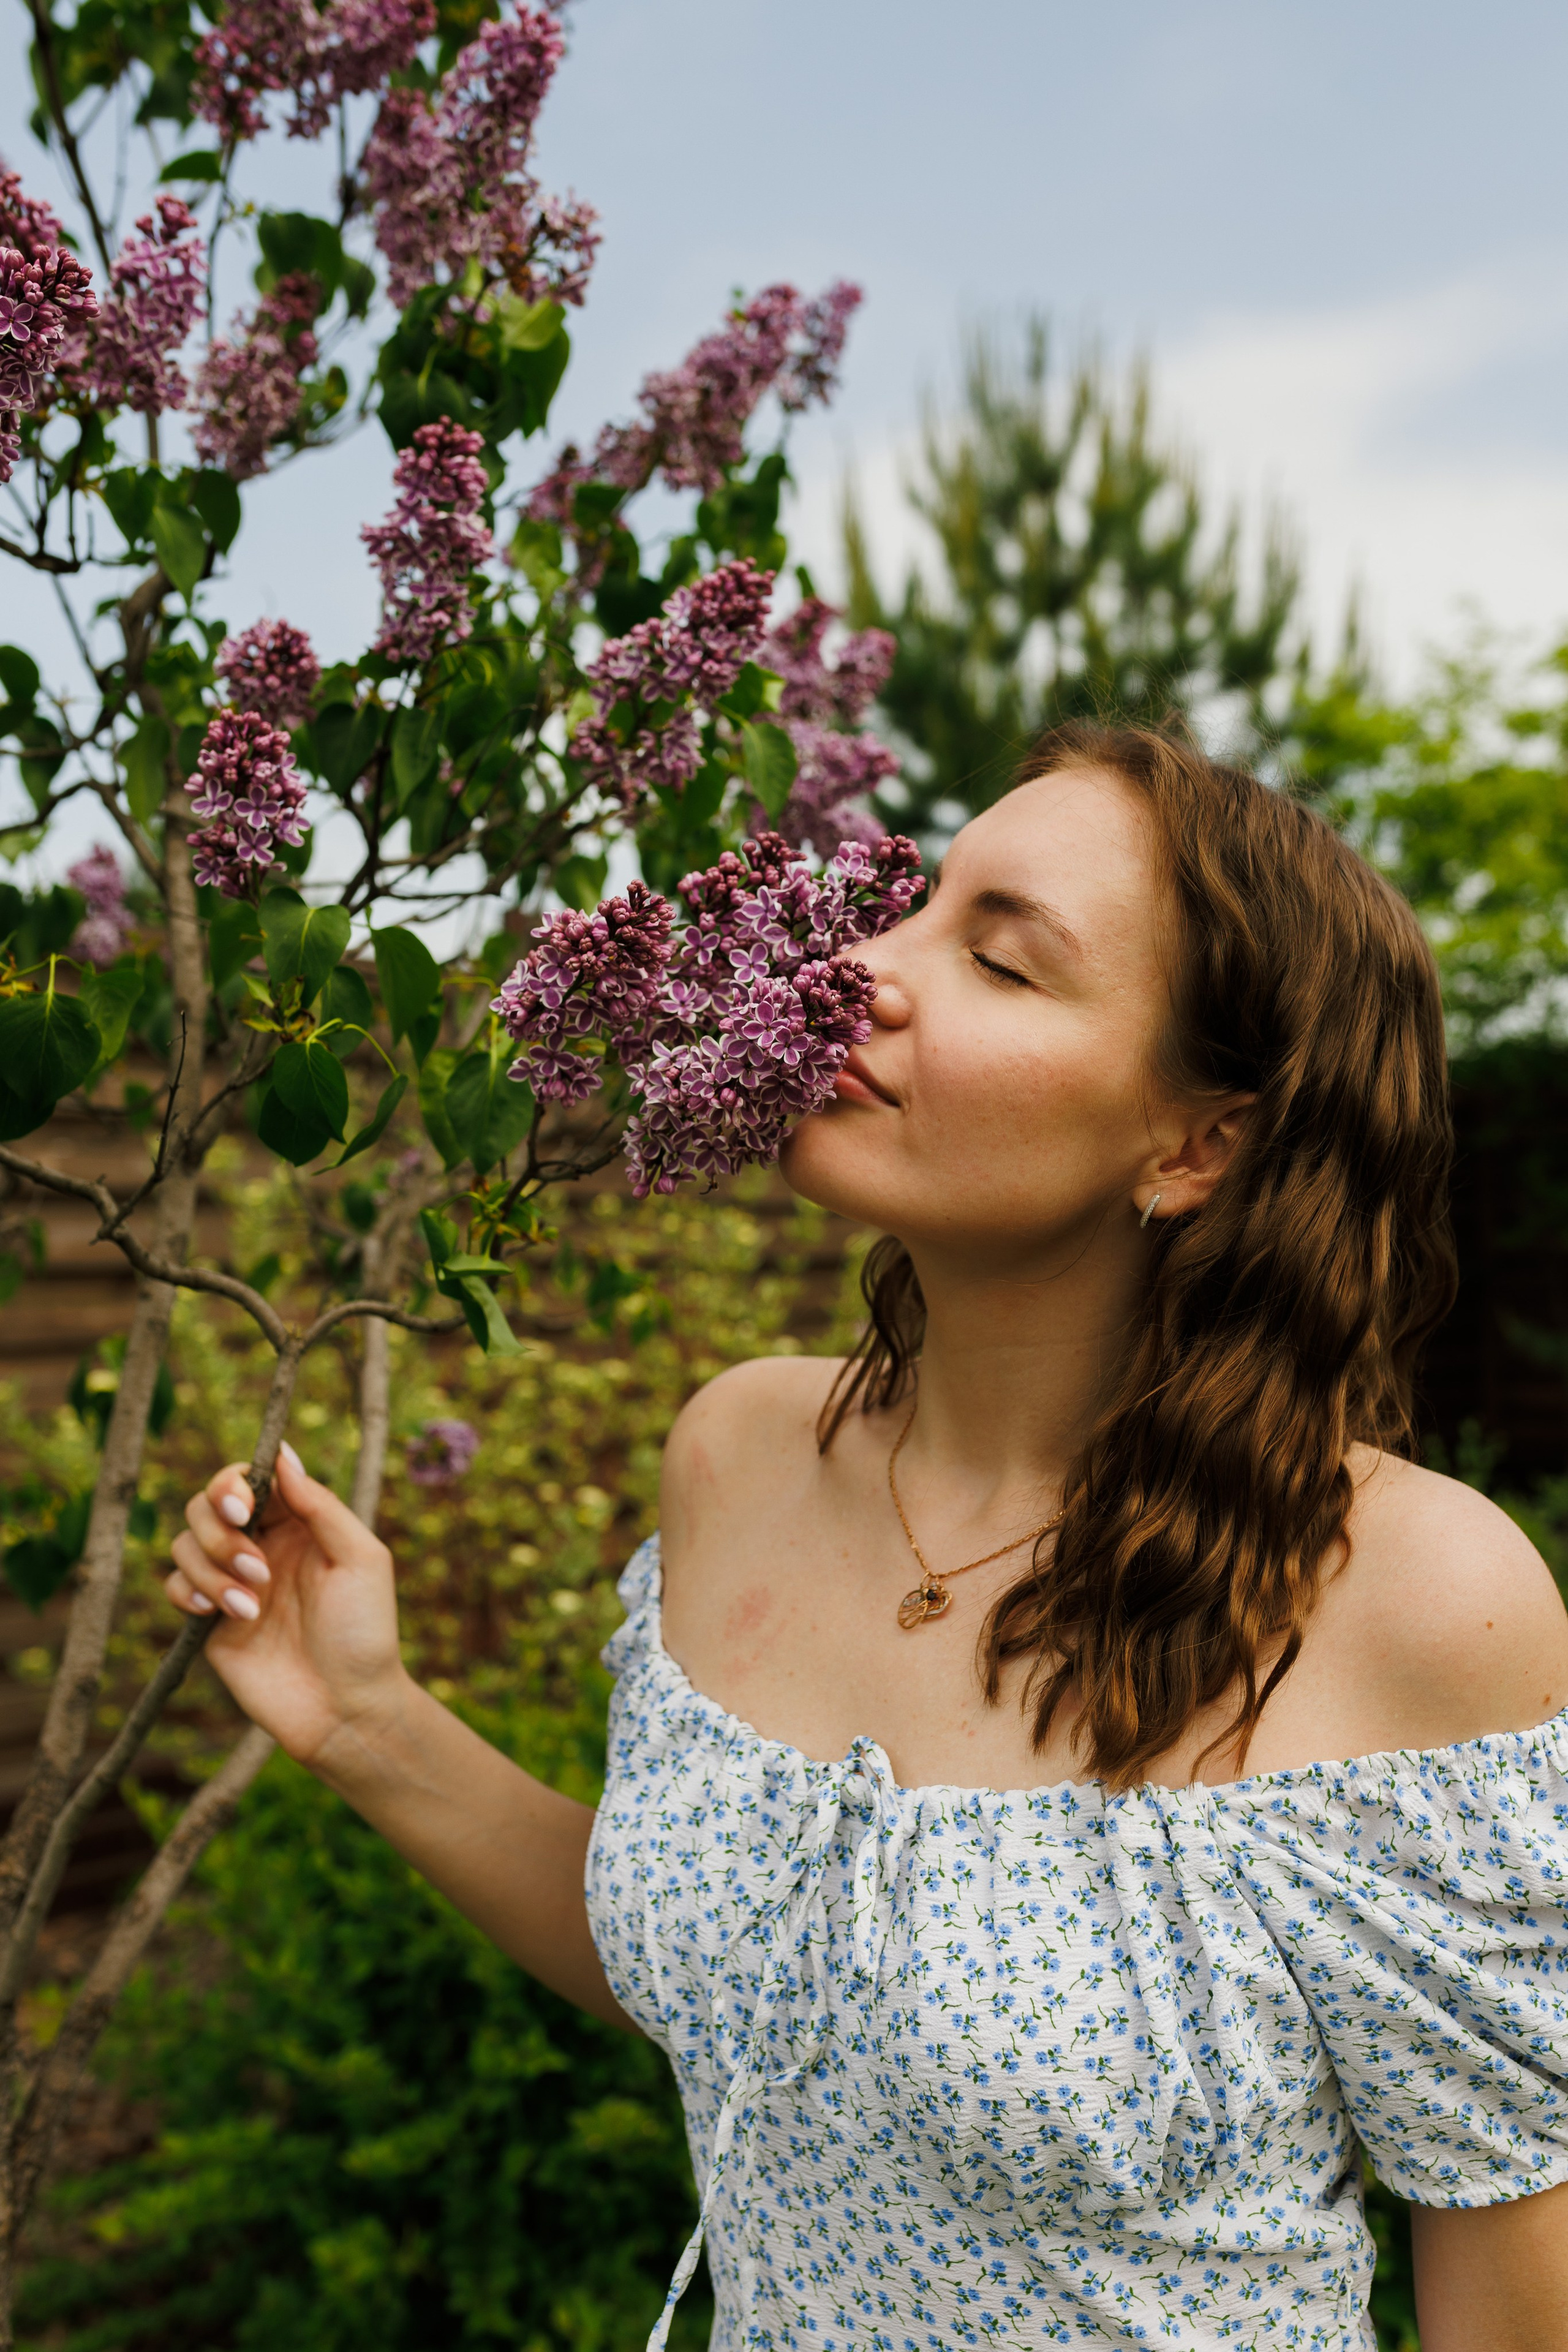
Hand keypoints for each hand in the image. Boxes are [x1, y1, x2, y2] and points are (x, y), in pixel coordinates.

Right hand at [165, 1443, 407, 1766]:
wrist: (345, 1710)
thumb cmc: (364, 1633)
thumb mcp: (361, 1559)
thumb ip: (321, 1505)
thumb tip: (282, 1455)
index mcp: (299, 1524)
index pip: (250, 1478)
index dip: (235, 1482)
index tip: (244, 1507)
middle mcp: (261, 1546)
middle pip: (206, 1504)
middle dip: (221, 1531)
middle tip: (257, 1569)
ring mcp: (232, 1583)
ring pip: (185, 1543)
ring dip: (212, 1568)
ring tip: (251, 1606)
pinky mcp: (209, 1622)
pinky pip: (173, 1585)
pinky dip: (186, 1591)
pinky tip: (215, 1614)